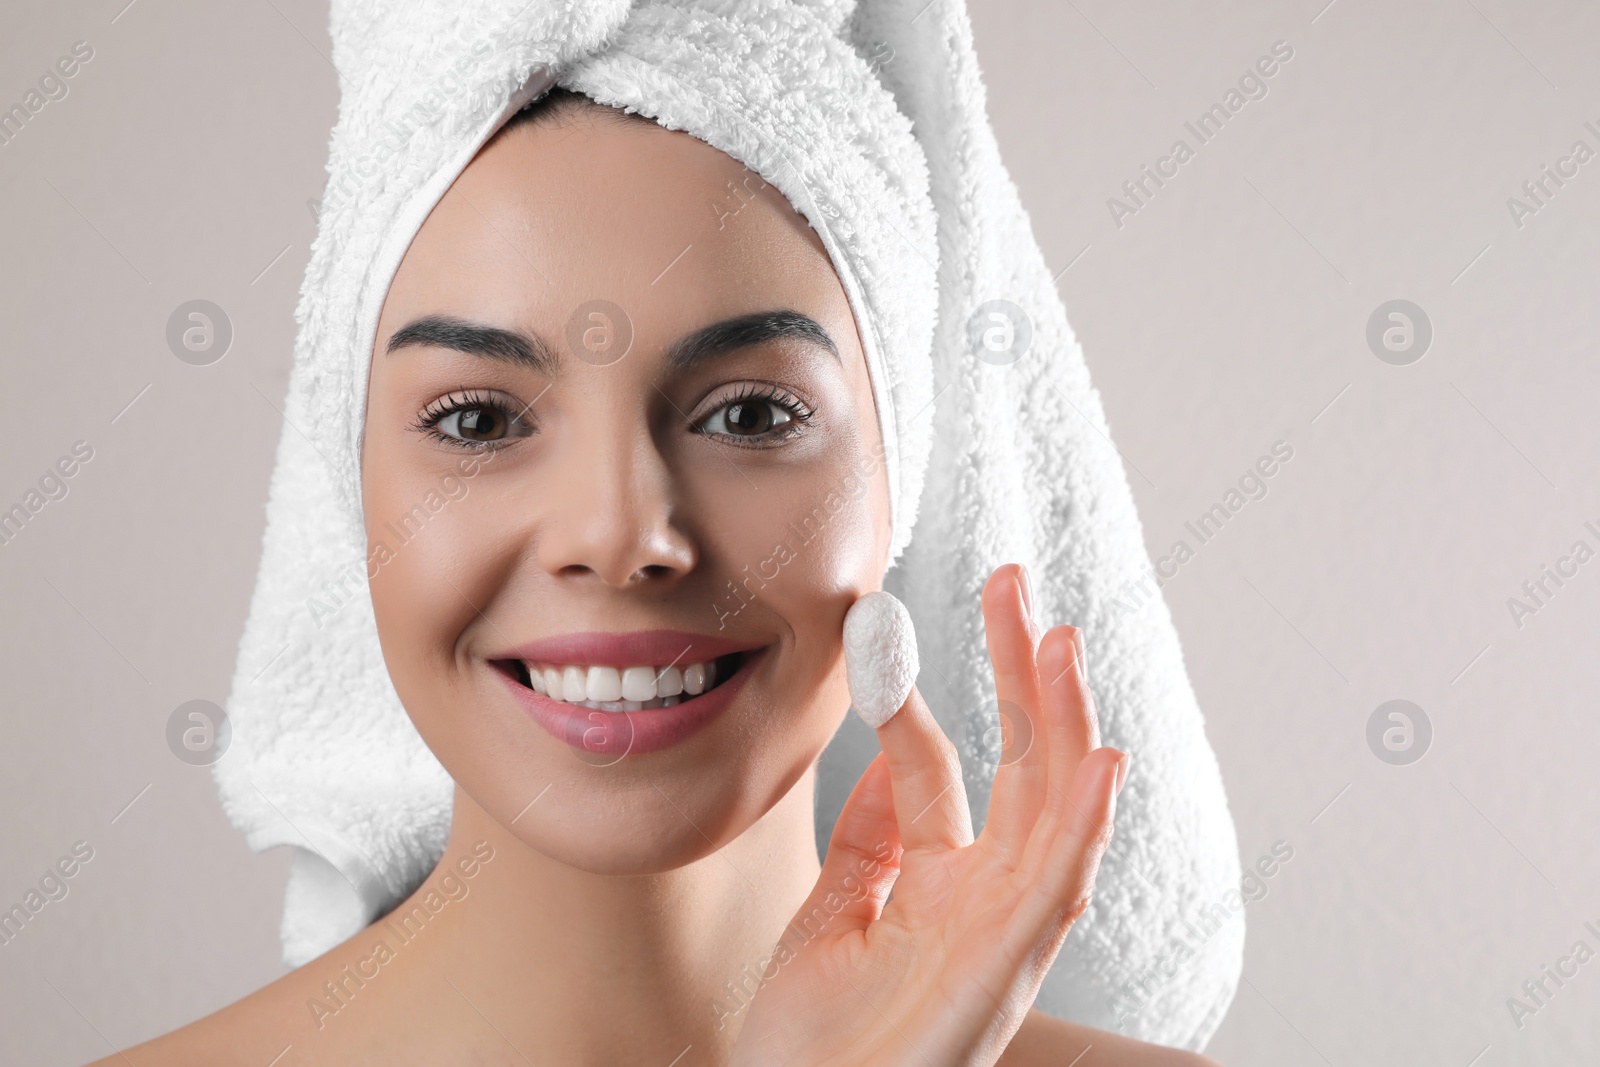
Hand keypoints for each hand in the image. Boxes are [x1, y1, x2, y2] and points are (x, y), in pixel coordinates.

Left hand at [728, 563, 1127, 1066]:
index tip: (883, 627)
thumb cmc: (811, 1050)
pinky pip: (1056, 893)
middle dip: (1022, 674)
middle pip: (1020, 767)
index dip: (919, 698)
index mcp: (939, 886)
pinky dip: (1083, 828)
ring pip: (1053, 811)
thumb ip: (866, 843)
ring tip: (1061, 637)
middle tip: (1014, 581)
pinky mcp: (1004, 976)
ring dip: (1064, 724)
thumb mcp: (830, 919)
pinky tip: (1100, 761)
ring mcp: (1000, 937)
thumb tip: (888, 758)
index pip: (940, 769)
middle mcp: (982, 901)